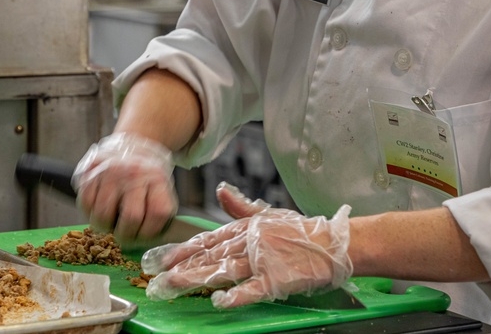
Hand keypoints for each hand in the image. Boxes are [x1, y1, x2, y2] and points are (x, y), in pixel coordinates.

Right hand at [73, 132, 177, 240]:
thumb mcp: (163, 188)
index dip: (149, 233)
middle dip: (125, 235)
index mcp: (158, 178)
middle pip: (131, 218)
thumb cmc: (148, 174)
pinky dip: (89, 212)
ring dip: (104, 226)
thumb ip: (158, 212)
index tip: (142, 236)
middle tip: (123, 234)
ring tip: (109, 221)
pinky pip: (85, 204)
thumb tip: (147, 243)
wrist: (133, 142)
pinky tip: (98, 206)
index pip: (157, 215)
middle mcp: (134, 173)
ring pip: (102, 215)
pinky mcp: (90, 170)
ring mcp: (110, 171)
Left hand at [142, 182, 352, 307]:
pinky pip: (253, 288)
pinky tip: (218, 301)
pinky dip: (236, 295)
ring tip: (173, 284)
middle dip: (180, 266)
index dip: (182, 249)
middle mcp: (249, 241)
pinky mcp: (277, 278)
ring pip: (223, 269)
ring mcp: (262, 259)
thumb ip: (241, 206)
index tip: (160, 258)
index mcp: (246, 227)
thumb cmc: (302, 231)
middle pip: (209, 255)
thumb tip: (221, 190)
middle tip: (155, 276)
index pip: (207, 239)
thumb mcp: (268, 213)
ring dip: (197, 277)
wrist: (334, 243)